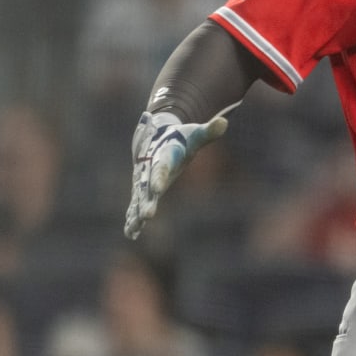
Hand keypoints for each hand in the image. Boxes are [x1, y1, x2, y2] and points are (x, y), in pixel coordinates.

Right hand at [126, 111, 227, 238]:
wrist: (156, 136)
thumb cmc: (181, 137)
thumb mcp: (196, 134)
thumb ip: (209, 131)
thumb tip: (224, 122)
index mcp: (163, 156)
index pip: (162, 167)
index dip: (160, 177)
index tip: (158, 189)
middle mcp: (150, 170)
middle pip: (147, 187)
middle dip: (147, 201)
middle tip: (148, 216)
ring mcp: (143, 181)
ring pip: (138, 199)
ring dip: (136, 214)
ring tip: (134, 229)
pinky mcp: (141, 189)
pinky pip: (135, 204)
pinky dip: (132, 217)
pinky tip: (131, 233)